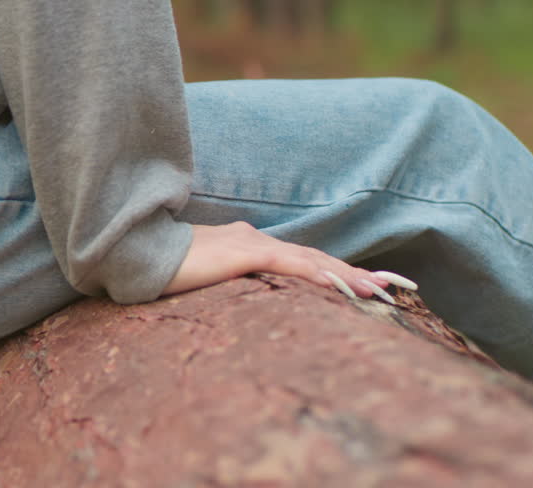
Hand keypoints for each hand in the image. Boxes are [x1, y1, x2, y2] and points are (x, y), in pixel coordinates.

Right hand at [162, 222, 414, 303]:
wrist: (136, 249)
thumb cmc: (160, 265)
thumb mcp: (198, 276)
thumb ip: (220, 279)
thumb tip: (227, 287)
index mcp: (248, 244)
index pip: (302, 260)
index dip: (336, 271)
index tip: (367, 285)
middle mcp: (257, 239)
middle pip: (317, 259)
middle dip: (358, 274)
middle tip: (396, 288)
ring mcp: (252, 244)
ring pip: (313, 262)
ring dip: (350, 277)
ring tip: (382, 292)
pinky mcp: (244, 254)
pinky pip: (292, 267)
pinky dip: (320, 276)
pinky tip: (343, 286)